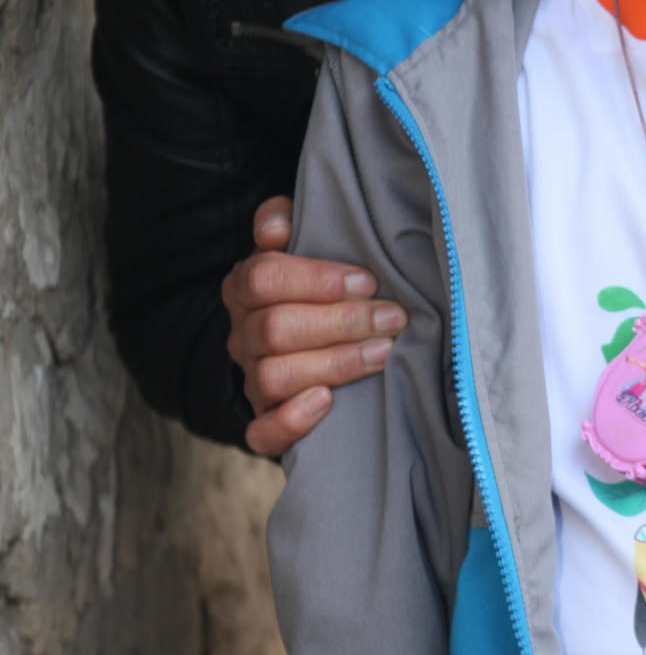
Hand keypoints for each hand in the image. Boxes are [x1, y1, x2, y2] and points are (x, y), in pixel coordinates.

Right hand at [223, 195, 407, 456]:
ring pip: (272, 376)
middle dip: (341, 322)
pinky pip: (260, 431)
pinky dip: (291, 421)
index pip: (264, 278)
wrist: (313, 343)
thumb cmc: (320, 287)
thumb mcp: (305, 246)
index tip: (368, 281)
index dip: (317, 279)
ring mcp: (251, 379)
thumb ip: (286, 222)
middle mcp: (242, 334)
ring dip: (334, 364)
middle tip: (394, 318)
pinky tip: (327, 402)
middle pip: (274, 329)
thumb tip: (277, 225)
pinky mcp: (264, 421)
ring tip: (383, 353)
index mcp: (246, 287)